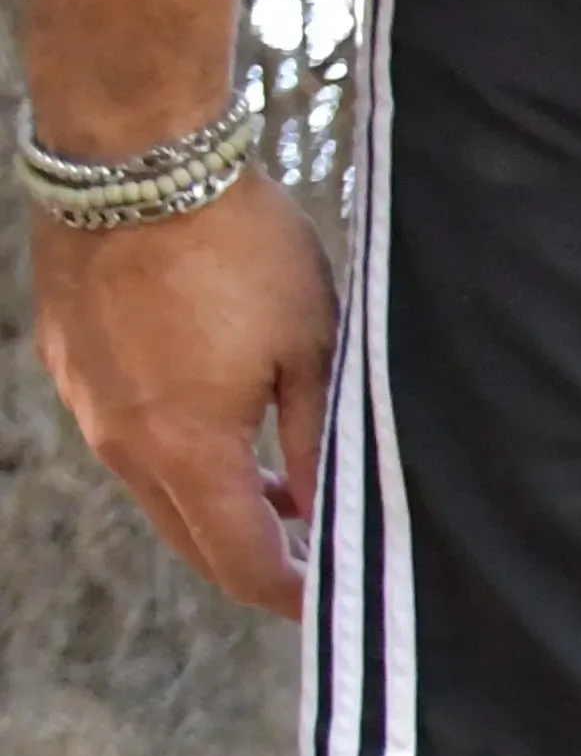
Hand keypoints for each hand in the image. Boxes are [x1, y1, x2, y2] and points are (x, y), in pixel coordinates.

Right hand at [30, 167, 338, 615]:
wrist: (136, 158)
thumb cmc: (239, 247)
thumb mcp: (313, 351)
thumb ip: (322, 446)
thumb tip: (332, 519)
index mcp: (185, 448)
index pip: (241, 563)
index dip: (293, 595)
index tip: (334, 598)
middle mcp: (122, 441)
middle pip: (194, 544)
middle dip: (256, 564)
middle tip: (317, 560)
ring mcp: (86, 404)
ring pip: (158, 495)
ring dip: (219, 508)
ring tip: (287, 493)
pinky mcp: (72, 368)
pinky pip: (128, 441)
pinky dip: (180, 458)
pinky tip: (227, 429)